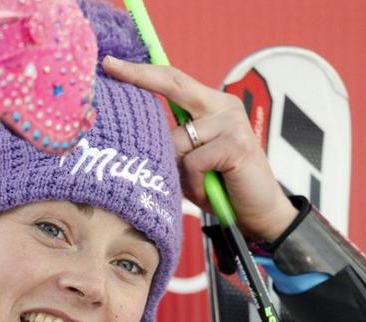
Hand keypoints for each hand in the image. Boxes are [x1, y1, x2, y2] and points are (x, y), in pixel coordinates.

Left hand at [102, 57, 296, 241]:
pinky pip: (193, 161)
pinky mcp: (236, 144)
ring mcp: (232, 123)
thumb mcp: (189, 159)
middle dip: (139, 76)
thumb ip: (170, 141)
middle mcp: (224, 106)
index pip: (173, 81)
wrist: (257, 214)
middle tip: (108, 64)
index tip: (111, 63)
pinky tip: (207, 189)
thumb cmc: (218, 187)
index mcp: (212, 105)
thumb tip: (133, 130)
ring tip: (197, 183)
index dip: (142, 72)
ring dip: (178, 169)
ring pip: (176, 140)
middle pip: (174, 85)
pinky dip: (193, 182)